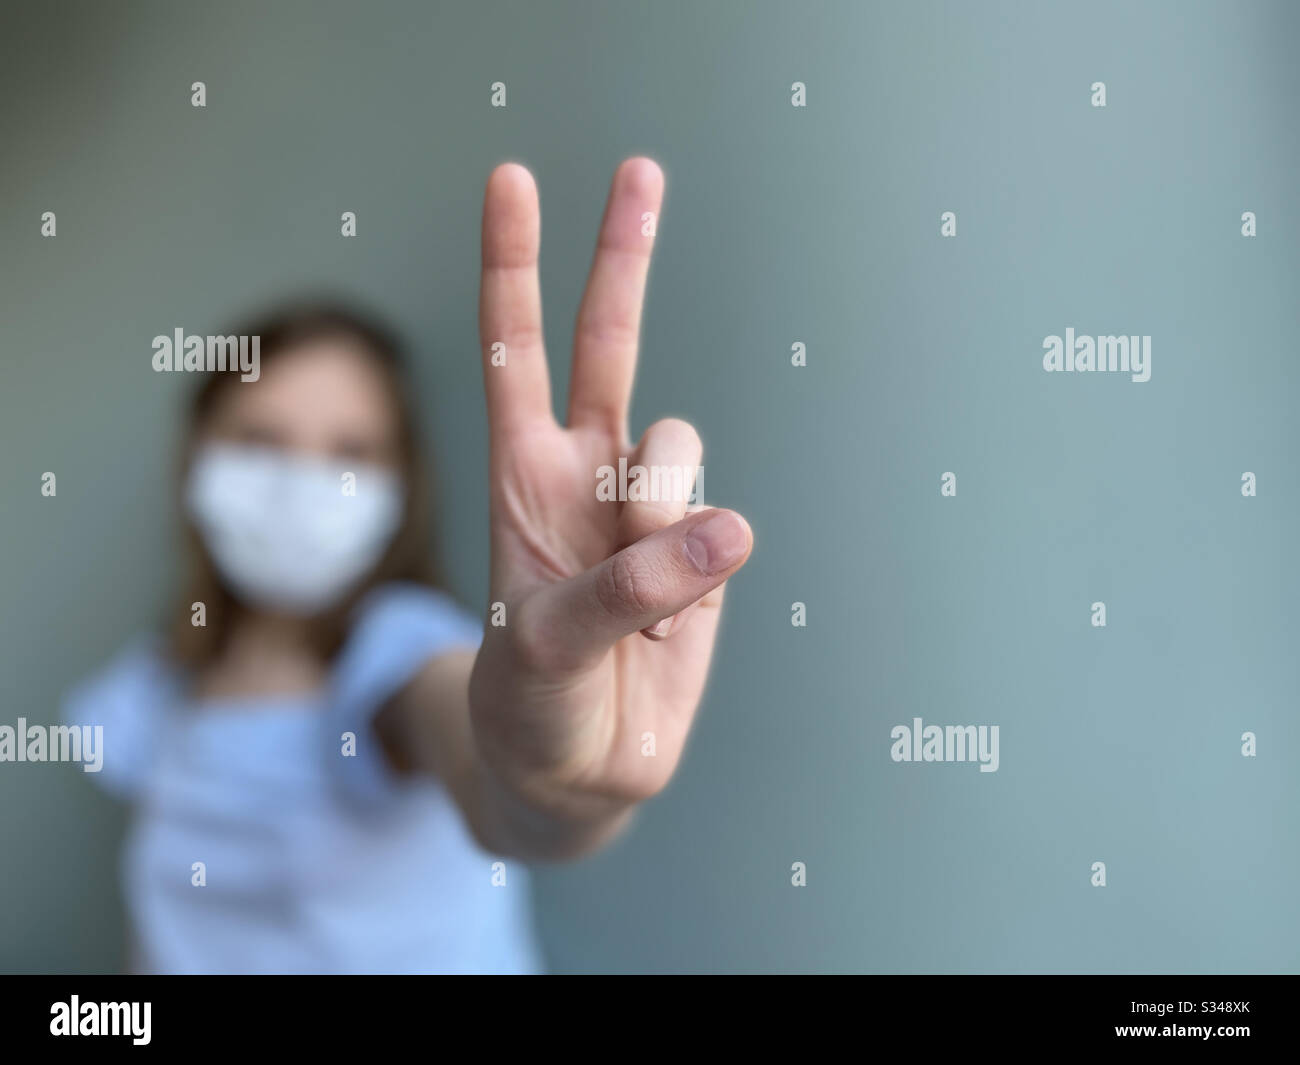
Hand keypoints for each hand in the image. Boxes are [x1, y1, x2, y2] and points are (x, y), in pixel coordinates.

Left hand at [468, 158, 752, 855]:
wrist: (576, 770)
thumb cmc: (532, 704)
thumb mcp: (548, 649)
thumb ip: (627, 589)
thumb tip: (725, 528)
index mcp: (521, 479)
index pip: (515, 352)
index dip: (512, 267)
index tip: (510, 180)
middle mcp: (585, 476)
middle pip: (608, 344)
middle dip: (622, 257)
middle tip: (638, 168)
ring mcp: (648, 512)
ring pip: (679, 444)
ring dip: (659, 508)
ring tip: (633, 601)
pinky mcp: (704, 553)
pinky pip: (720, 525)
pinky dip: (699, 569)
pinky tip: (666, 625)